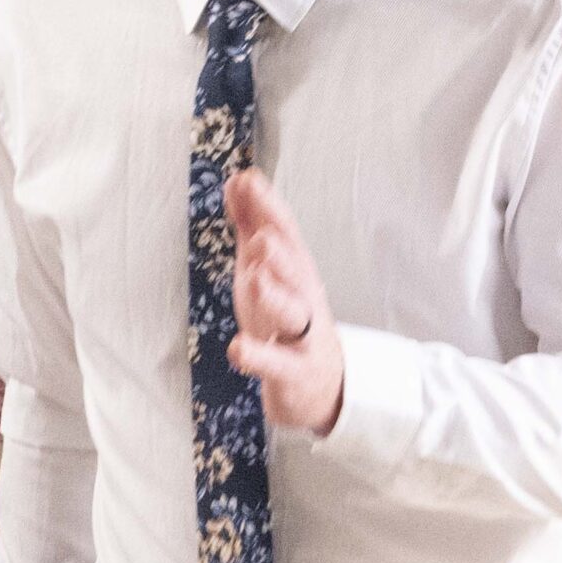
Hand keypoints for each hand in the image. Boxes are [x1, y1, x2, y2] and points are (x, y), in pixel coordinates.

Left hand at [223, 169, 345, 432]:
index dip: (268, 208)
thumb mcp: (265, 267)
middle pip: (296, 271)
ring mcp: (302, 336)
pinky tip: (238, 348)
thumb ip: (252, 224)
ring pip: (293, 314)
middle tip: (262, 237)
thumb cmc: (288, 317)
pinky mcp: (293, 371)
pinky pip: (276, 364)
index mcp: (296, 270)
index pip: (286, 234)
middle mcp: (304, 298)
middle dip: (281, 253)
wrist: (323, 382)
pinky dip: (258, 356)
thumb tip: (238, 180)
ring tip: (255, 279)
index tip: (248, 181)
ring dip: (274, 297)